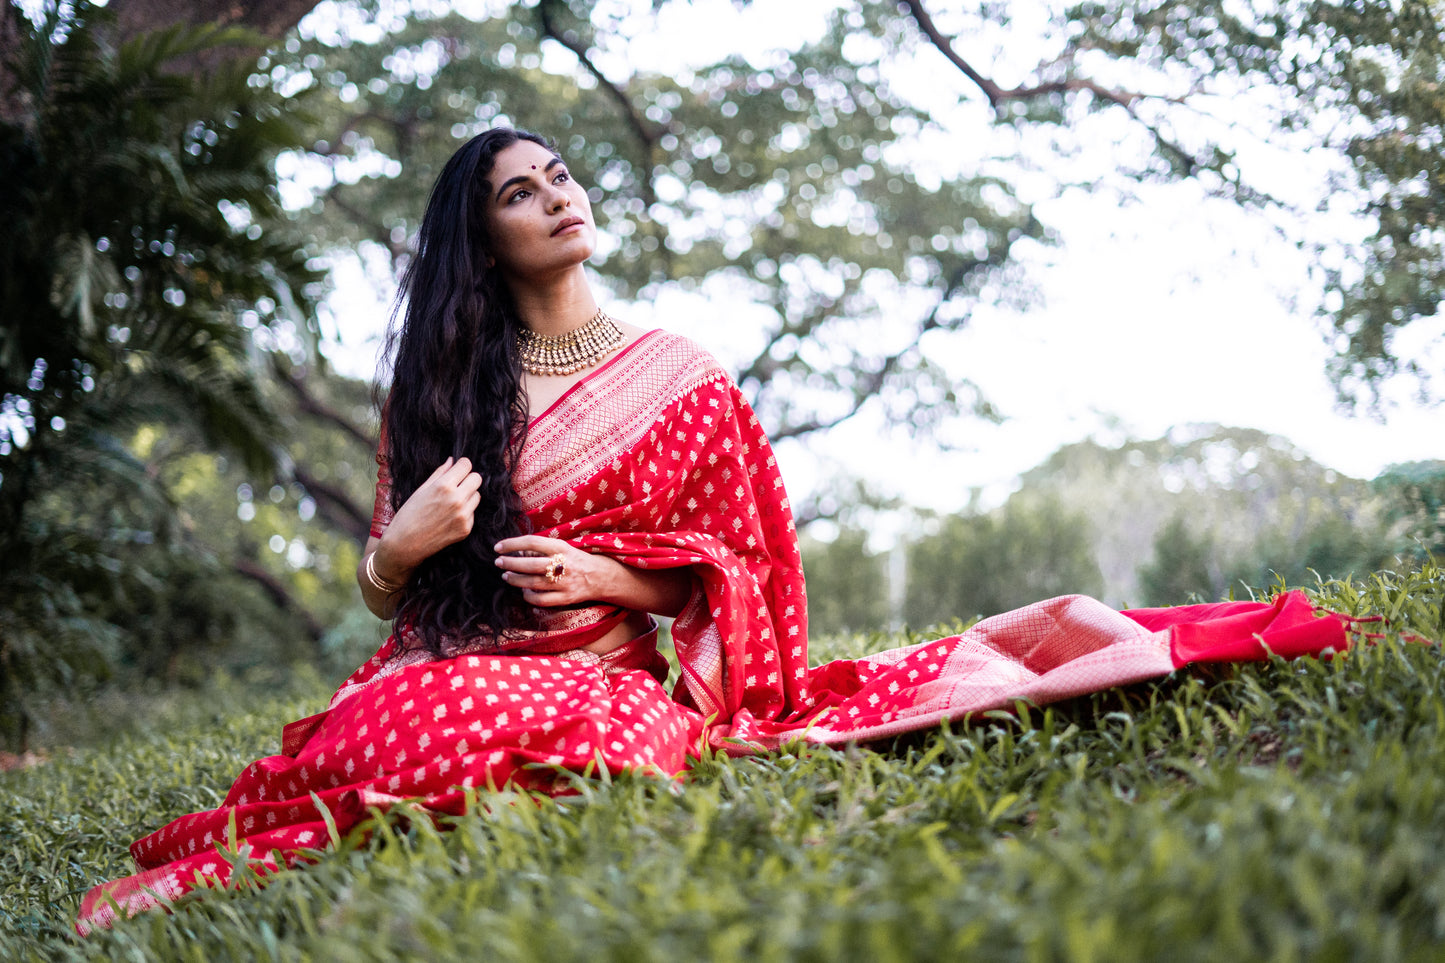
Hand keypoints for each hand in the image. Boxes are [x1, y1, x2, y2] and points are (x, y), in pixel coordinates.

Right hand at [374, 457, 482, 575]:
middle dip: (468, 479)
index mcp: (443, 486)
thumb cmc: (408, 515)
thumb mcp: (421, 490)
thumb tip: (453, 460)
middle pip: (477, 479)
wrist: (405, 544)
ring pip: (477, 496)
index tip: (458, 470)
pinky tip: (449, 517)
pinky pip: (473, 513)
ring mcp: (463, 516)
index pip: (467, 465)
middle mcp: (457, 500)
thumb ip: (440, 473)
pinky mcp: (466, 529)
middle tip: (457, 485)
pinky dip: (465, 512)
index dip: (462, 466)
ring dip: (468, 496)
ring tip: (451, 503)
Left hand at [493, 535, 617, 607]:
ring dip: (516, 580)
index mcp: (561, 548)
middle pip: (531, 564)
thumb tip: (516, 551)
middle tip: (498, 562)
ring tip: (506, 575)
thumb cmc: (576, 560)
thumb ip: (542, 549)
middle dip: (510, 563)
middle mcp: (563, 564)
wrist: (601, 577)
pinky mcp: (566, 598)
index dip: (512, 544)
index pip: (532, 542)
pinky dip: (529, 597)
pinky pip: (542, 600)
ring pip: (534, 583)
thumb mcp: (563, 548)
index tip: (498, 547)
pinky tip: (524, 592)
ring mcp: (565, 583)